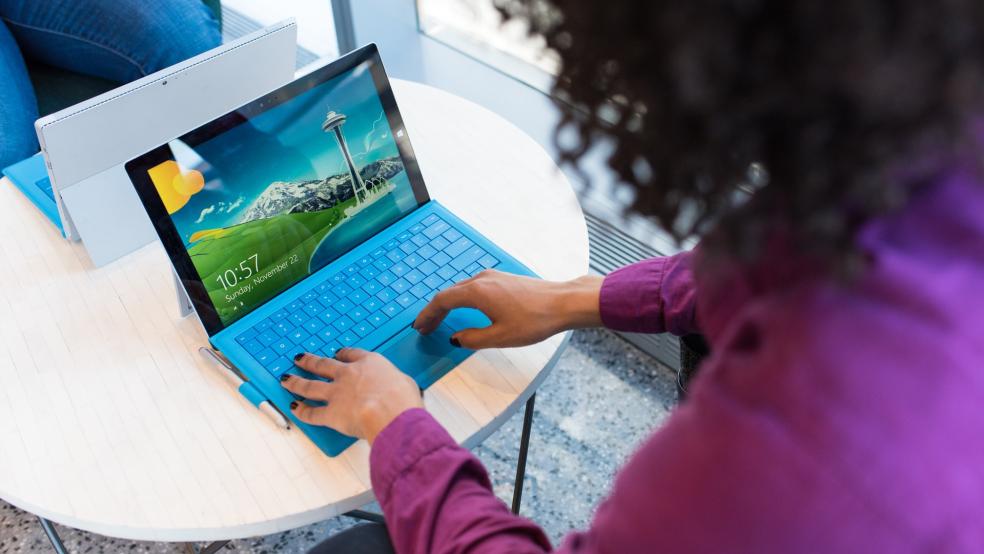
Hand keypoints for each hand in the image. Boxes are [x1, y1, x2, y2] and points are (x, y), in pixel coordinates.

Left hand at [281, 349, 422, 443]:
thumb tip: (398, 388)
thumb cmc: (403, 399)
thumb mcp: (406, 383)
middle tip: (300, 358)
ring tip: (286, 379)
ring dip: (296, 382)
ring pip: (310, 386)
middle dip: (309, 361)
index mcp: (369, 364)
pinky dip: (302, 411)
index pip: (351, 354)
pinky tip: (295, 408)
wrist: (390, 413)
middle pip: (323, 365)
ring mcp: (337, 393)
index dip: (342, 354)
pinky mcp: (331, 413)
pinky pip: (312, 413)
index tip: (337, 354)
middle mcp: (349, 375)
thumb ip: (395, 383)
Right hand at [413, 269, 602, 348]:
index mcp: (477, 292)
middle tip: (426, 327)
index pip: (441, 301)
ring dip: (448, 304)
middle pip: (449, 293)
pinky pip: (473, 287)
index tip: (419, 327)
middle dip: (435, 311)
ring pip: (461, 289)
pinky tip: (465, 309)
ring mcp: (493, 276)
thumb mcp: (500, 337)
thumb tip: (456, 339)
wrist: (563, 303)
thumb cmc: (535, 320)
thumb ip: (473, 339)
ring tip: (441, 320)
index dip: (427, 315)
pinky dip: (462, 298)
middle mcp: (482, 279)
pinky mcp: (503, 279)